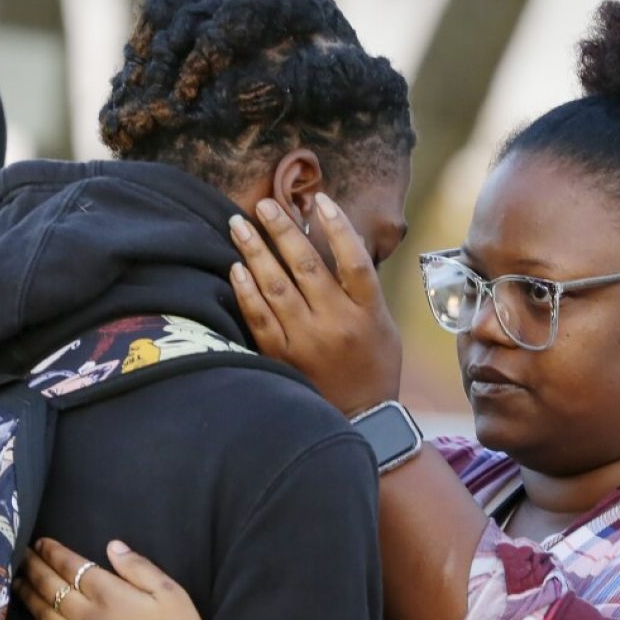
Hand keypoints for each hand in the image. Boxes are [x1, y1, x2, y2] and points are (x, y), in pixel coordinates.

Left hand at [16, 539, 215, 619]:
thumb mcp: (172, 595)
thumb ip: (140, 568)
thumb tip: (113, 547)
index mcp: (109, 594)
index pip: (73, 567)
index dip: (54, 553)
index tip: (41, 543)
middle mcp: (86, 616)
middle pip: (51, 587)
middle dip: (34, 568)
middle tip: (19, 556)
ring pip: (44, 613)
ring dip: (28, 595)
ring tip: (16, 582)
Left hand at [228, 193, 401, 416]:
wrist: (361, 418)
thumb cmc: (374, 367)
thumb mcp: (383, 325)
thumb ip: (362, 290)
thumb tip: (334, 245)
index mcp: (368, 313)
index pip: (353, 260)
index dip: (337, 227)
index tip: (319, 200)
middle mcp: (337, 323)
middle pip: (306, 265)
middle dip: (281, 228)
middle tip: (264, 204)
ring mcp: (307, 341)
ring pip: (275, 285)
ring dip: (254, 250)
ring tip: (239, 225)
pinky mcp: (282, 357)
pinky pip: (258, 317)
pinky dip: (245, 289)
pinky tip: (236, 268)